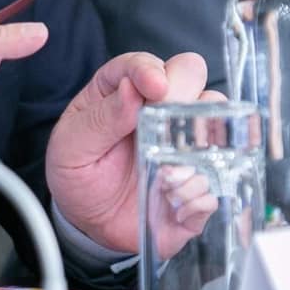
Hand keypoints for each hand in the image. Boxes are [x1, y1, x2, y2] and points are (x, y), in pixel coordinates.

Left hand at [47, 50, 212, 252]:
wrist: (92, 225)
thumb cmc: (79, 176)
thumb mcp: (72, 148)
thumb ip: (100, 120)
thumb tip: (130, 89)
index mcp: (122, 90)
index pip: (143, 64)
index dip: (150, 70)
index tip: (154, 87)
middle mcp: (160, 106)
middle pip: (190, 73)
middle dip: (183, 90)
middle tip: (165, 119)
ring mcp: (185, 137)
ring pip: (216, 113)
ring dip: (200, 135)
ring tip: (168, 167)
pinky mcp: (199, 174)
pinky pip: (217, 172)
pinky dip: (200, 186)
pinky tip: (172, 199)